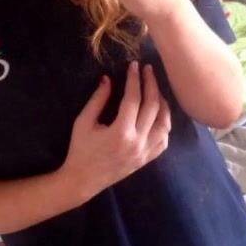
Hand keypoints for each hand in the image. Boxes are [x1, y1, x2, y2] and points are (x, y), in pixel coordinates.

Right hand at [59, 61, 171, 201]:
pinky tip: (159, 113)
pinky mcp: (147, 160)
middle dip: (152, 84)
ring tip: (156, 89)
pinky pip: (164, 140)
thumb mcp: (83, 122)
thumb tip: (108, 78)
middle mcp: (138, 142)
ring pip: (165, 123)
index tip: (134, 65)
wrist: (83, 180)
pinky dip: (165, 124)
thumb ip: (98, 99)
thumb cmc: (80, 150)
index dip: (134, 79)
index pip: (133, 99)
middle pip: (153, 107)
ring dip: (163, 103)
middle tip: (149, 70)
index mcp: (121, 133)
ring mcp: (145, 153)